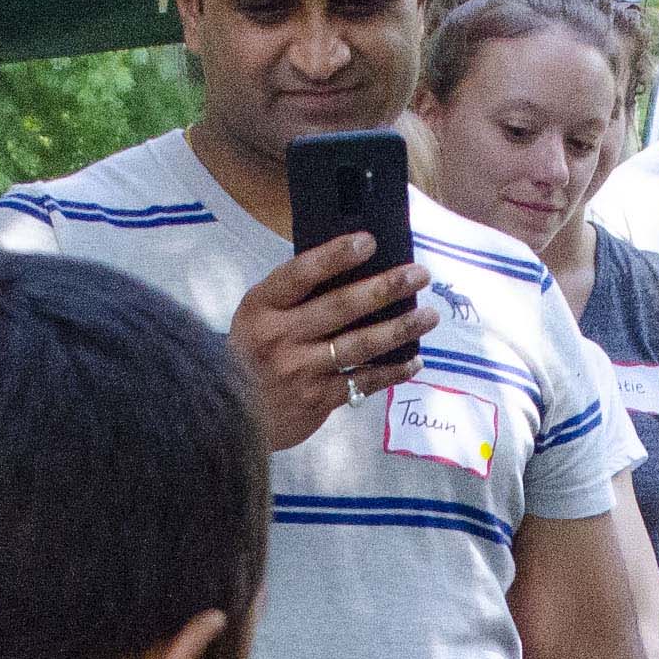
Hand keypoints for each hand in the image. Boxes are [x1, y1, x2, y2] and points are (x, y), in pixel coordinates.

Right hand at [229, 231, 435, 452]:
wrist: (230, 417)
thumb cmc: (254, 355)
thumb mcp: (259, 318)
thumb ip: (296, 298)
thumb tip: (358, 272)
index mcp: (261, 307)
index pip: (301, 273)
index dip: (335, 256)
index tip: (369, 241)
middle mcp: (279, 336)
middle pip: (339, 307)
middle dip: (384, 288)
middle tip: (419, 275)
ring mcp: (298, 370)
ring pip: (358, 345)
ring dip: (398, 329)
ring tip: (428, 316)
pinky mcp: (316, 400)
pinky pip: (362, 382)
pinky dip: (392, 371)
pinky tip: (413, 360)